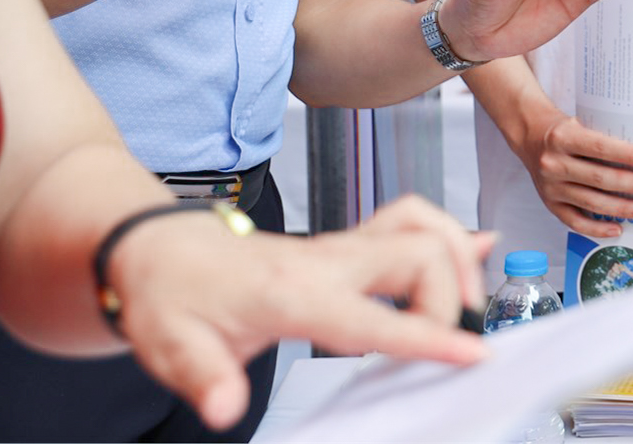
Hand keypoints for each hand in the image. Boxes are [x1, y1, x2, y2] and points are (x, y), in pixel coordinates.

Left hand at [106, 195, 488, 430]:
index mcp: (293, 292)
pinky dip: (446, 233)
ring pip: (424, 229)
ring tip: (468, 300)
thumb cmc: (171, 295)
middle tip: (452, 343)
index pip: (375, 316)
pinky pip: (409, 221)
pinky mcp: (345, 243)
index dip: (428, 336)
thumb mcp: (170, 346)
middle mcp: (328, 260)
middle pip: (420, 255)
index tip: (471, 354)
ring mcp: (340, 246)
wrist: (160, 248)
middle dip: (452, 297)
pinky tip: (472, 247)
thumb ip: (203, 378)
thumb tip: (224, 411)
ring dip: (458, 258)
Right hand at [511, 101, 632, 240]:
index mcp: (563, 137)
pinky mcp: (550, 204)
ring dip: (623, 208)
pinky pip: (575, 221)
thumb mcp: (581, 122)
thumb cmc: (564, 129)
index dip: (628, 156)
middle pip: (600, 179)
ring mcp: (551, 187)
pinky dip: (597, 228)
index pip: (601, 148)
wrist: (530, 136)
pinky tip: (618, 228)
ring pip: (591, 202)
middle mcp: (554, 163)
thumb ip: (604, 137)